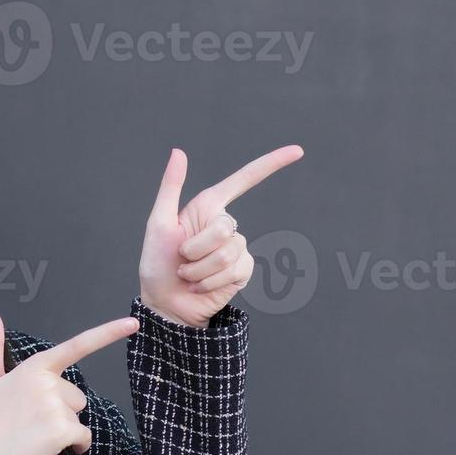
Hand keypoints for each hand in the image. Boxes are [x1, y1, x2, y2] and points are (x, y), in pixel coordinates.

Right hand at [0, 308, 139, 454]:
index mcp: (34, 366)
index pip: (77, 345)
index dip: (107, 333)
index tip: (132, 323)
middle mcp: (48, 382)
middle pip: (76, 396)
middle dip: (61, 410)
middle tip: (31, 421)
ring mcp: (56, 407)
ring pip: (78, 416)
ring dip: (65, 428)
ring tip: (36, 434)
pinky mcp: (62, 430)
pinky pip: (84, 436)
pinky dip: (76, 445)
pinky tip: (52, 448)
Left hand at [138, 145, 304, 326]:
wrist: (165, 303)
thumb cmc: (157, 264)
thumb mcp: (159, 223)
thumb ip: (171, 187)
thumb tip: (178, 151)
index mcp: (208, 206)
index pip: (244, 180)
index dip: (271, 164)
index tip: (298, 151)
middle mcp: (225, 224)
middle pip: (224, 228)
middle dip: (196, 249)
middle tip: (181, 259)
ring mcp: (237, 248)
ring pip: (227, 253)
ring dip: (200, 269)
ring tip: (189, 275)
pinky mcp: (243, 270)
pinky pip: (234, 270)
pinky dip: (210, 282)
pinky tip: (200, 286)